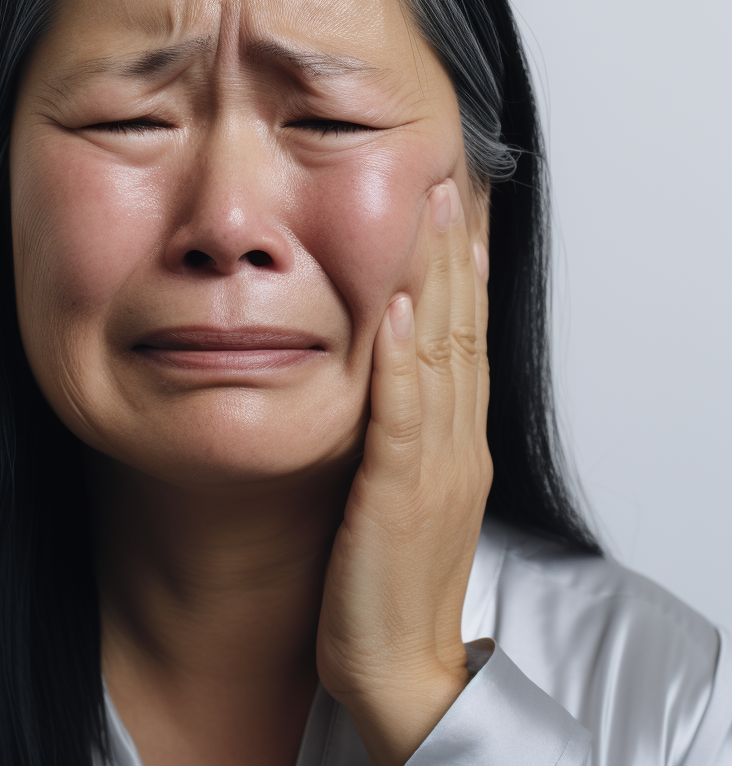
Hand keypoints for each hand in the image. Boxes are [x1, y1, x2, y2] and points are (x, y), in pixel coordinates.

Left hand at [315, 177, 491, 765]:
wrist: (400, 668)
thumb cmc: (390, 582)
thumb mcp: (405, 493)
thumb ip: (405, 436)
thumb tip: (389, 381)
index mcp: (456, 443)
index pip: (464, 341)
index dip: (461, 275)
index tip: (454, 216)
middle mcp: (456, 444)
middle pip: (461, 332)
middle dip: (454, 255)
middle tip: (449, 186)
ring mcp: (435, 467)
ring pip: (440, 356)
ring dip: (434, 282)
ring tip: (431, 215)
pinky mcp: (398, 495)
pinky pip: (401, 415)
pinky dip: (399, 358)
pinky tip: (392, 309)